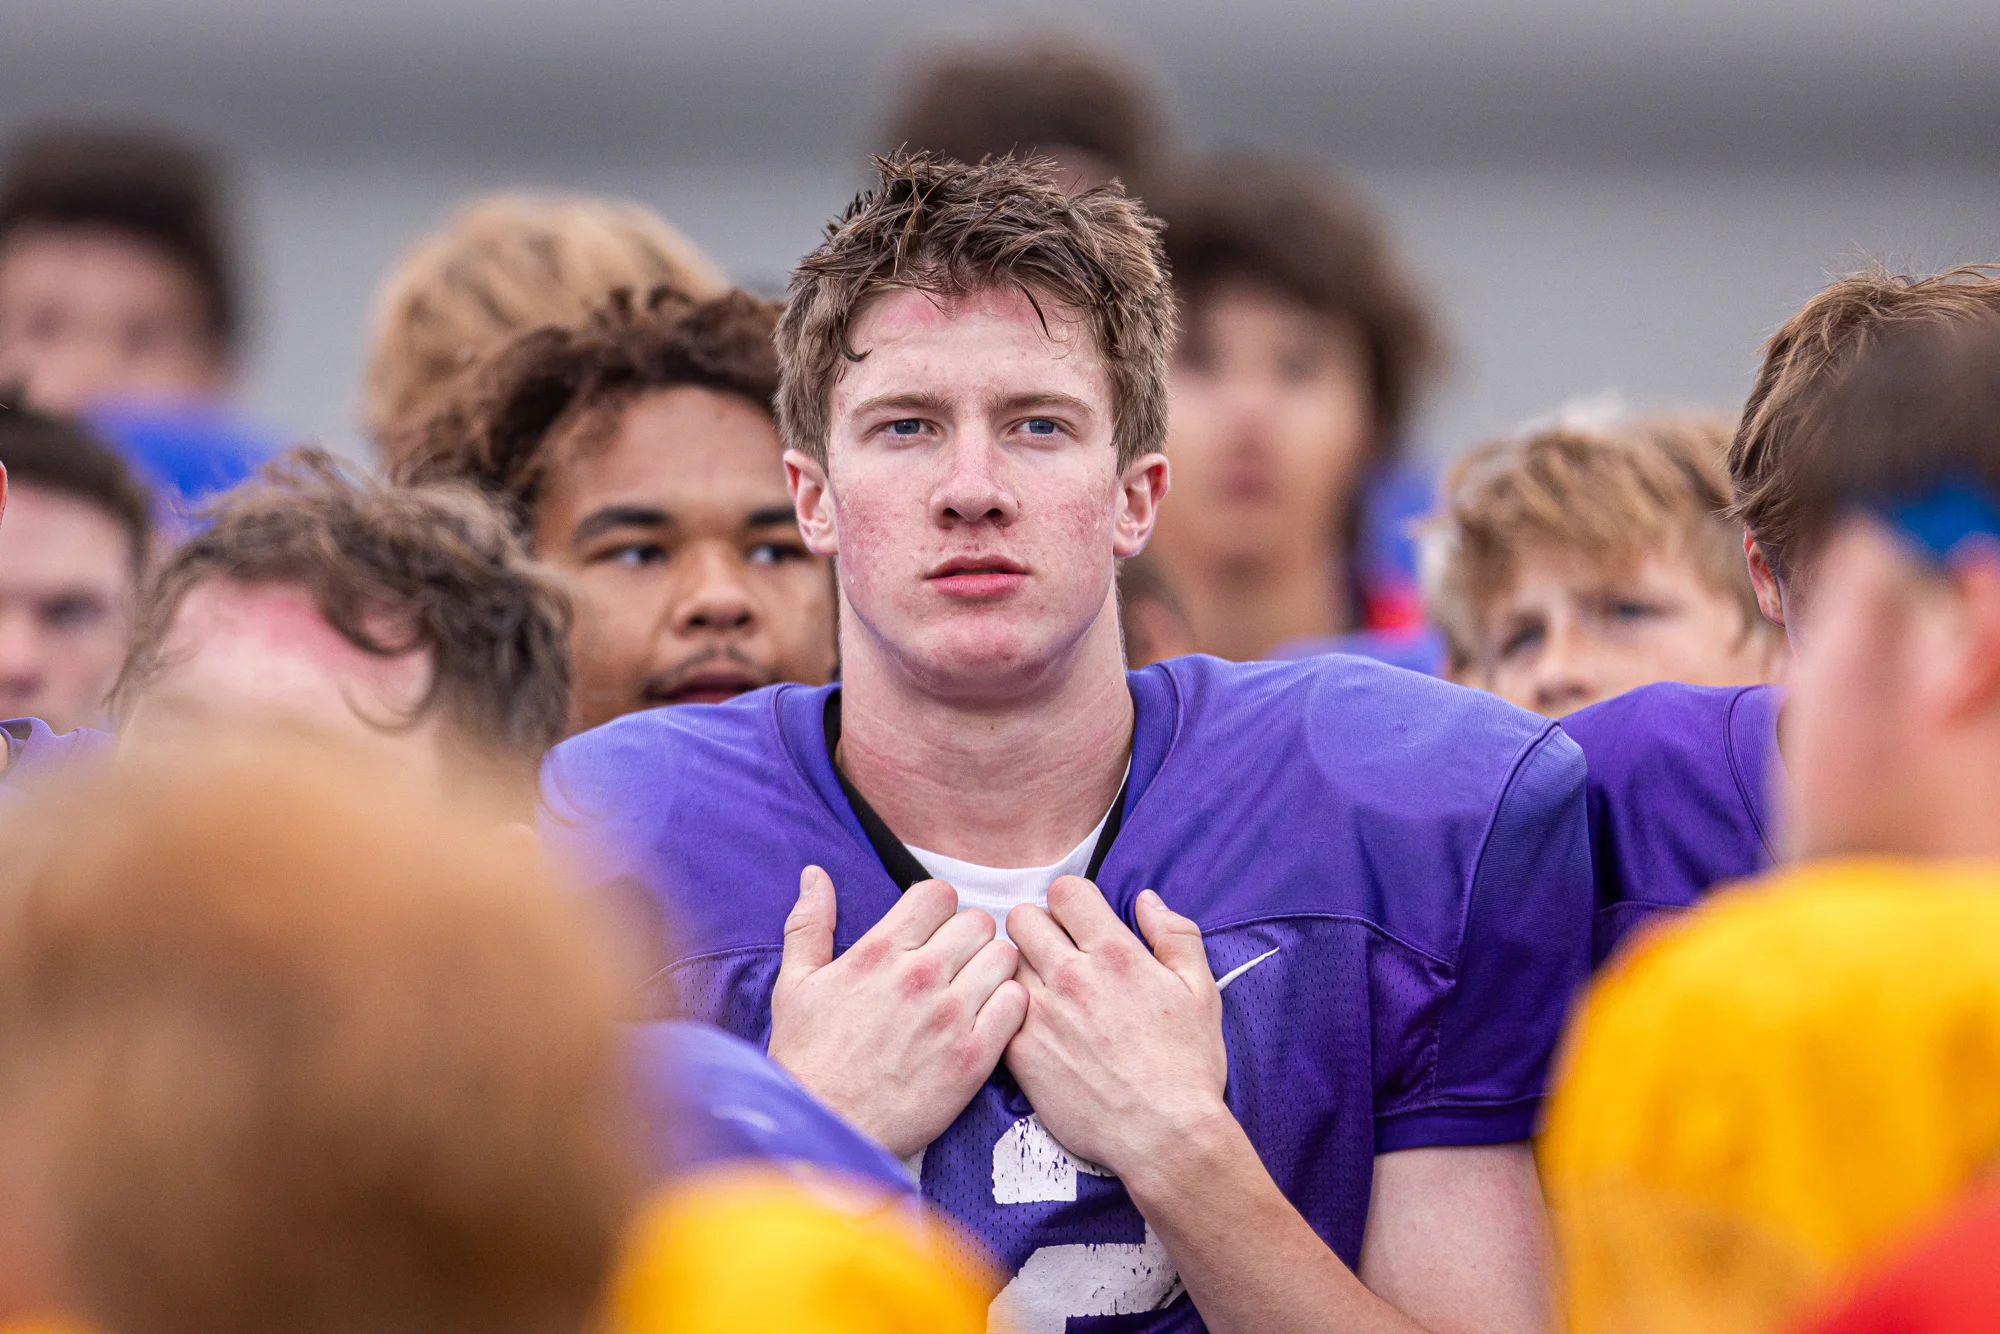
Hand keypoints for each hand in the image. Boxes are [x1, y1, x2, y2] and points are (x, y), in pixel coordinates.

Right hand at [768, 865, 1027, 1157]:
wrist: (826, 1129)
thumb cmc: (808, 1058)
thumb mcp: (795, 984)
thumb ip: (809, 923)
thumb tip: (814, 875)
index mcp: (878, 952)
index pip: (938, 894)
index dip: (939, 907)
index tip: (932, 930)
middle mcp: (918, 976)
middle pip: (978, 921)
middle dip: (969, 936)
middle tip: (956, 962)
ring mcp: (949, 1017)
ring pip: (1004, 957)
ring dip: (994, 967)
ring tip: (976, 988)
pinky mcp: (972, 1058)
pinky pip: (1017, 1005)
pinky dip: (1009, 1006)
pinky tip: (988, 1018)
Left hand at [1004, 879, 1228, 1180]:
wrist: (1164, 1135)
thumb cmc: (1188, 1066)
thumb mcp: (1201, 991)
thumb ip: (1175, 935)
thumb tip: (1146, 899)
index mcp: (1115, 953)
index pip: (1064, 891)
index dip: (1070, 902)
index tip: (1078, 923)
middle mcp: (1071, 976)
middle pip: (1022, 918)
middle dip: (1037, 928)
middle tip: (1053, 954)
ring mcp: (1040, 1014)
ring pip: (1003, 962)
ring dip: (1020, 969)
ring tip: (1042, 993)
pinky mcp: (1019, 1052)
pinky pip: (994, 1009)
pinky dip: (1006, 1010)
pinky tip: (1032, 1027)